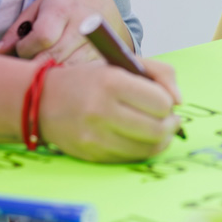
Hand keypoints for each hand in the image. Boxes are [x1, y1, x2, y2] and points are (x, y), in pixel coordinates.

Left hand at [0, 0, 124, 65]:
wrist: (99, 4)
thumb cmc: (60, 7)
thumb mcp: (36, 10)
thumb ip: (15, 32)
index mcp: (62, 8)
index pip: (42, 37)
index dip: (27, 48)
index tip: (23, 48)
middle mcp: (84, 24)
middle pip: (54, 57)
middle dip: (36, 65)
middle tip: (30, 62)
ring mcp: (98, 42)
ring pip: (68, 70)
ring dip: (51, 74)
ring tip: (45, 67)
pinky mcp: (104, 57)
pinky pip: (81, 76)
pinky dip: (68, 78)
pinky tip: (62, 73)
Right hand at [37, 60, 182, 162]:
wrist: (41, 101)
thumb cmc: (89, 80)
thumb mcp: (121, 63)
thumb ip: (159, 73)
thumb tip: (179, 101)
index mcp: (111, 82)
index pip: (160, 102)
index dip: (169, 103)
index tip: (165, 101)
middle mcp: (101, 110)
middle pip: (157, 129)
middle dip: (171, 125)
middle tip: (171, 120)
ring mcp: (95, 136)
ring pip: (147, 148)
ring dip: (162, 140)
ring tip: (159, 130)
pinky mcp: (91, 154)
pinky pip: (130, 157)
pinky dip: (142, 149)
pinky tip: (139, 138)